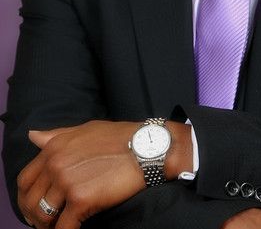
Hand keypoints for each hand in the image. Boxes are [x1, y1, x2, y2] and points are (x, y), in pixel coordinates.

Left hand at [17, 120, 143, 228]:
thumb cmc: (120, 137)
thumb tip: (33, 136)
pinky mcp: (81, 200)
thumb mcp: (85, 130)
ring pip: (43, 217)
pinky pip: (63, 228)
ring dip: (49, 226)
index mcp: (54, 148)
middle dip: (36, 215)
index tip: (37, 205)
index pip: (25, 180)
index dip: (28, 197)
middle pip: (30, 201)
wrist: (146, 147)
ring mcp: (67, 182)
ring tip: (61, 226)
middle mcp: (56, 164)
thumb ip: (57, 136)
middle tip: (47, 222)